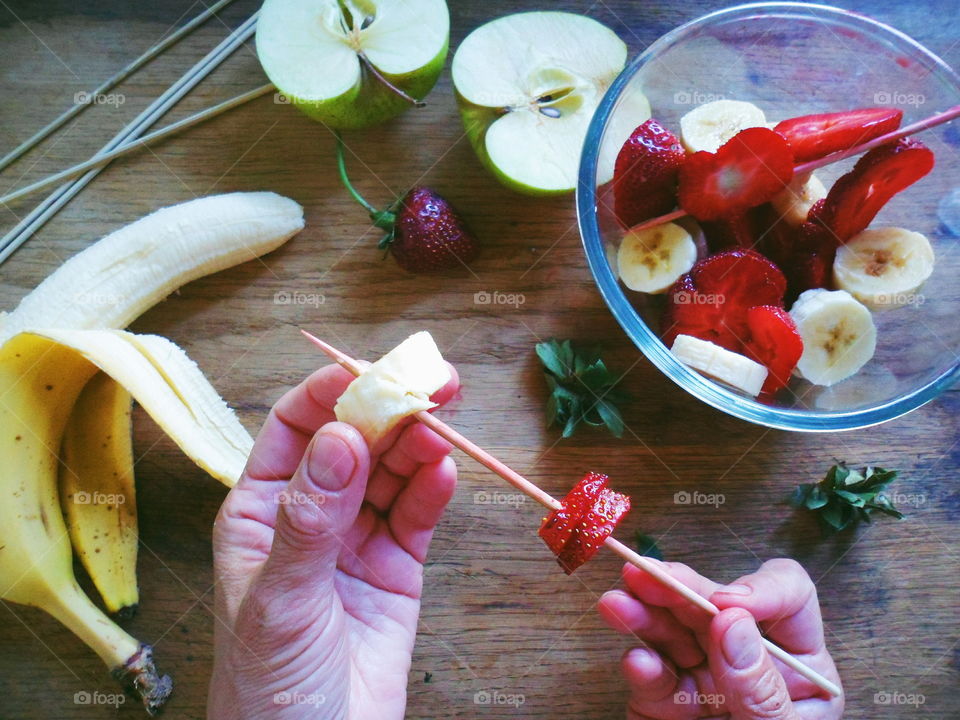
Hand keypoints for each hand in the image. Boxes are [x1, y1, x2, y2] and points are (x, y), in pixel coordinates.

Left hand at [207, 362, 458, 718]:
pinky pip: (418, 516)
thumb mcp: (280, 600)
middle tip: (430, 384)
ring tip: (442, 425)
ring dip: (417, 446)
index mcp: (262, 511)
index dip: (330, 394)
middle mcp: (311, 515)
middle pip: (354, 442)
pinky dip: (434, 490)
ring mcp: (357, 540)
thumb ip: (310, 520)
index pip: (295, 430)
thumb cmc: (269, 689)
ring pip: (391, 473)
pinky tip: (446, 471)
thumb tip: (339, 440)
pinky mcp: (398, 568)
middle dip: (388, 411)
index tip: (369, 371)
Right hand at [598, 559, 843, 719]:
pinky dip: (640, 667)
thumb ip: (761, 689)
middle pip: (716, 604)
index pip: (788, 599)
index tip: (725, 604)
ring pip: (672, 629)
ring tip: (617, 603)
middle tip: (646, 574)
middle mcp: (749, 662)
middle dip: (681, 587)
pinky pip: (651, 676)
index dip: (759, 589)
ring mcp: (704, 678)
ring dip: (643, 612)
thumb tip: (731, 622)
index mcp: (800, 668)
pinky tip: (635, 661)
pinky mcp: (664, 701)